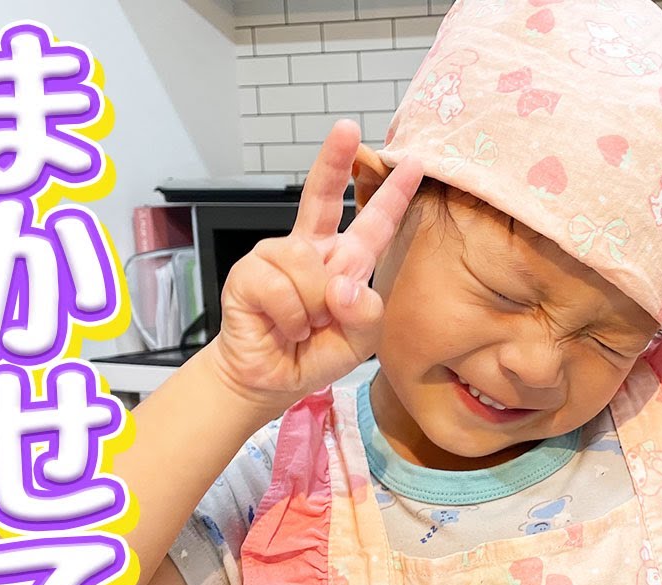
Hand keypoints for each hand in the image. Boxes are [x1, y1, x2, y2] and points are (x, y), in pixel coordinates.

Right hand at [208, 119, 422, 412]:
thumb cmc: (317, 352)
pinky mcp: (249, 273)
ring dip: (314, 307)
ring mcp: (277, 257)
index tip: (412, 164)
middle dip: (334, 160)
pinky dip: (290, 317)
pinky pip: (281, 288)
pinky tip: (283, 326)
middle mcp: (311, 250)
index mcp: (345, 260)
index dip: (391, 194)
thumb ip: (365, 312)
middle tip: (347, 128)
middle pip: (320, 196)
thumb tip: (340, 284)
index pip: (372, 222)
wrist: (272, 379)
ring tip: (305, 325)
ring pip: (309, 268)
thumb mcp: (360, 339)